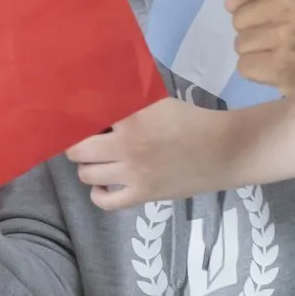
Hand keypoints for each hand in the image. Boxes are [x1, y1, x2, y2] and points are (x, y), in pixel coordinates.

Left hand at [65, 98, 229, 209]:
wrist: (223, 150)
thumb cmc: (190, 120)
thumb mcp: (156, 101)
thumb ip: (127, 99)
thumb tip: (99, 93)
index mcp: (131, 117)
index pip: (85, 115)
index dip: (74, 115)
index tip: (71, 115)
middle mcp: (126, 145)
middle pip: (76, 149)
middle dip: (75, 143)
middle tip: (84, 140)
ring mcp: (133, 173)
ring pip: (86, 174)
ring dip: (86, 165)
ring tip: (96, 160)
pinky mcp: (143, 194)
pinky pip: (105, 202)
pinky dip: (98, 194)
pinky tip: (103, 185)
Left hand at [166, 0, 294, 116]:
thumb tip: (231, 4)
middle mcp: (291, 0)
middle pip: (237, 17)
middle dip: (256, 31)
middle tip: (292, 39)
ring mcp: (285, 33)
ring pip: (240, 44)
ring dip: (259, 55)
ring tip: (292, 55)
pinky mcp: (281, 64)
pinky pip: (246, 66)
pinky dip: (262, 74)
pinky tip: (288, 72)